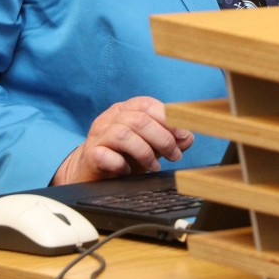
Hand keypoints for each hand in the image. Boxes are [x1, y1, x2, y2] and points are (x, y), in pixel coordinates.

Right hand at [53, 96, 194, 184]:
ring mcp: (98, 136)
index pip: (148, 105)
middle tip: (174, 156)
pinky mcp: (90, 155)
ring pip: (123, 135)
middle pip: (139, 120)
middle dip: (162, 139)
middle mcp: (110, 118)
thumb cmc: (125, 156)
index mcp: (126, 110)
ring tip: (154, 166)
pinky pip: (104, 155)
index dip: (168, 120)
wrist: (94, 173)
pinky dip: (120, 163)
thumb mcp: (151, 146)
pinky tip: (127, 170)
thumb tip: (188, 136)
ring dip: (145, 152)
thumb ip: (170, 139)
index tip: (182, 137)